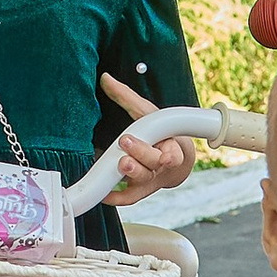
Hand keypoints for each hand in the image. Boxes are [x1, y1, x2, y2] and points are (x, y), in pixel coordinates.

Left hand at [101, 69, 196, 196]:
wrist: (171, 159)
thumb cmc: (159, 134)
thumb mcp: (147, 112)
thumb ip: (126, 97)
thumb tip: (105, 78)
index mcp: (170, 147)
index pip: (172, 153)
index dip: (164, 153)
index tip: (151, 147)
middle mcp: (162, 167)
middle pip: (154, 165)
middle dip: (141, 154)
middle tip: (125, 143)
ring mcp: (150, 180)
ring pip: (143, 181)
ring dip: (131, 173)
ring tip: (120, 163)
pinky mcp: (138, 190)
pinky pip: (129, 198)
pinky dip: (117, 197)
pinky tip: (104, 194)